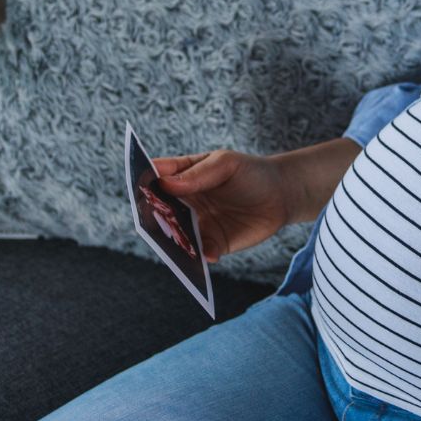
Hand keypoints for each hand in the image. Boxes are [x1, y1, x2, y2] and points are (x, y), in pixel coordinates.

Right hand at [151, 149, 288, 264]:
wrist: (280, 195)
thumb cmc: (250, 172)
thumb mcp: (225, 163)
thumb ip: (198, 173)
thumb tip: (166, 184)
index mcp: (182, 178)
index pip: (156, 179)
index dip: (145, 182)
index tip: (139, 187)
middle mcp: (184, 204)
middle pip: (159, 212)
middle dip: (153, 216)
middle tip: (151, 219)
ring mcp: (197, 225)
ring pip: (176, 236)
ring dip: (173, 241)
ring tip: (174, 242)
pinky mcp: (213, 244)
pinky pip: (201, 253)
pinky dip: (200, 256)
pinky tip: (206, 255)